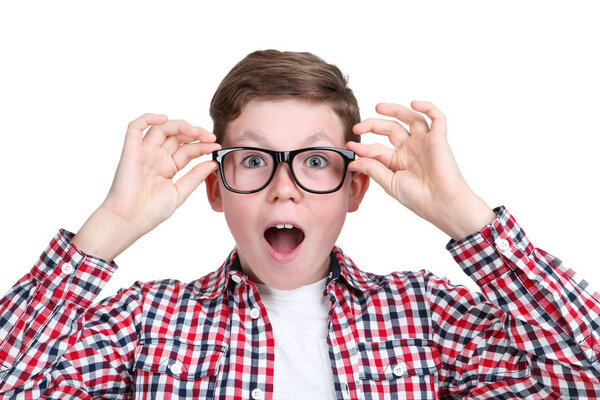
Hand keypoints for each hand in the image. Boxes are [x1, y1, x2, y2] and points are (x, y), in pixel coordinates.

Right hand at [72, 113, 220, 260]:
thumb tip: (213, 163)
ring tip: (195, 132)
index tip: (217, 146)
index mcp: (168, 167)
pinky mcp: (130, 150)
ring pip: (161, 128)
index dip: (203, 146)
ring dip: (180, 125)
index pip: (188, 150)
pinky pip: (135, 127)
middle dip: (195, 133)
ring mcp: (144, 152)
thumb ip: (195, 176)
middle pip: (177, 136)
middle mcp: (157, 156)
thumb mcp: (180, 192)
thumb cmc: (151, 211)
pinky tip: (164, 119)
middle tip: (210, 137)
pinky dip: (148, 118)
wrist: (130, 220)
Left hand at [346, 101, 494, 240]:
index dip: (362, 146)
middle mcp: (410, 149)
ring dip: (395, 110)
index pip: (376, 148)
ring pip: (410, 118)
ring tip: (378, 107)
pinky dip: (428, 107)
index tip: (349, 146)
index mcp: (397, 161)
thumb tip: (352, 163)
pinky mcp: (438, 139)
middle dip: (373, 125)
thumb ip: (372, 169)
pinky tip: (414, 103)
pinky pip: (437, 118)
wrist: (441, 203)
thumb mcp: (389, 183)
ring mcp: (424, 142)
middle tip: (358, 127)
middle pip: (390, 128)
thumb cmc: (418, 198)